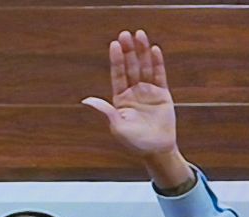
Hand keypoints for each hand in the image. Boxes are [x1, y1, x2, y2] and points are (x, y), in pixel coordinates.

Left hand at [82, 30, 176, 158]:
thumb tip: (86, 100)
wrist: (156, 150)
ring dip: (142, 51)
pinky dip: (157, 62)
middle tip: (125, 34)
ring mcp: (148, 91)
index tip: (114, 44)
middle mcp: (133, 92)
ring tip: (139, 34)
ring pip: (144, 67)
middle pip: (130, 67)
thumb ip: (105, 111)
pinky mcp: (162, 94)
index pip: (117, 75)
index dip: (116, 60)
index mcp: (120, 99)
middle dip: (128, 51)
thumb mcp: (117, 126)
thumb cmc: (134, 142)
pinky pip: (159, 75)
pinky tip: (154, 49)